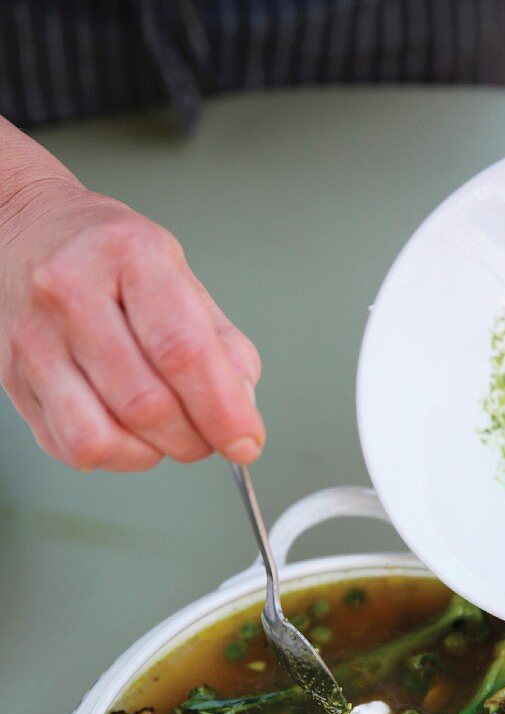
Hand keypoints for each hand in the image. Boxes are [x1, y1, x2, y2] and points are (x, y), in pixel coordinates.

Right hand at [0, 177, 263, 470]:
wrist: (21, 230)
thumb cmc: (106, 255)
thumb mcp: (178, 273)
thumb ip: (220, 341)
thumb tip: (241, 407)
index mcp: (128, 255)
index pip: (183, 351)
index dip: (222, 410)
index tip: (245, 441)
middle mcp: (71, 292)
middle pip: (144, 403)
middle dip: (193, 439)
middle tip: (210, 437)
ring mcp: (34, 340)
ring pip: (101, 438)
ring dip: (151, 454)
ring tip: (166, 434)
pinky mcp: (12, 379)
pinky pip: (72, 448)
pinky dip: (115, 456)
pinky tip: (127, 430)